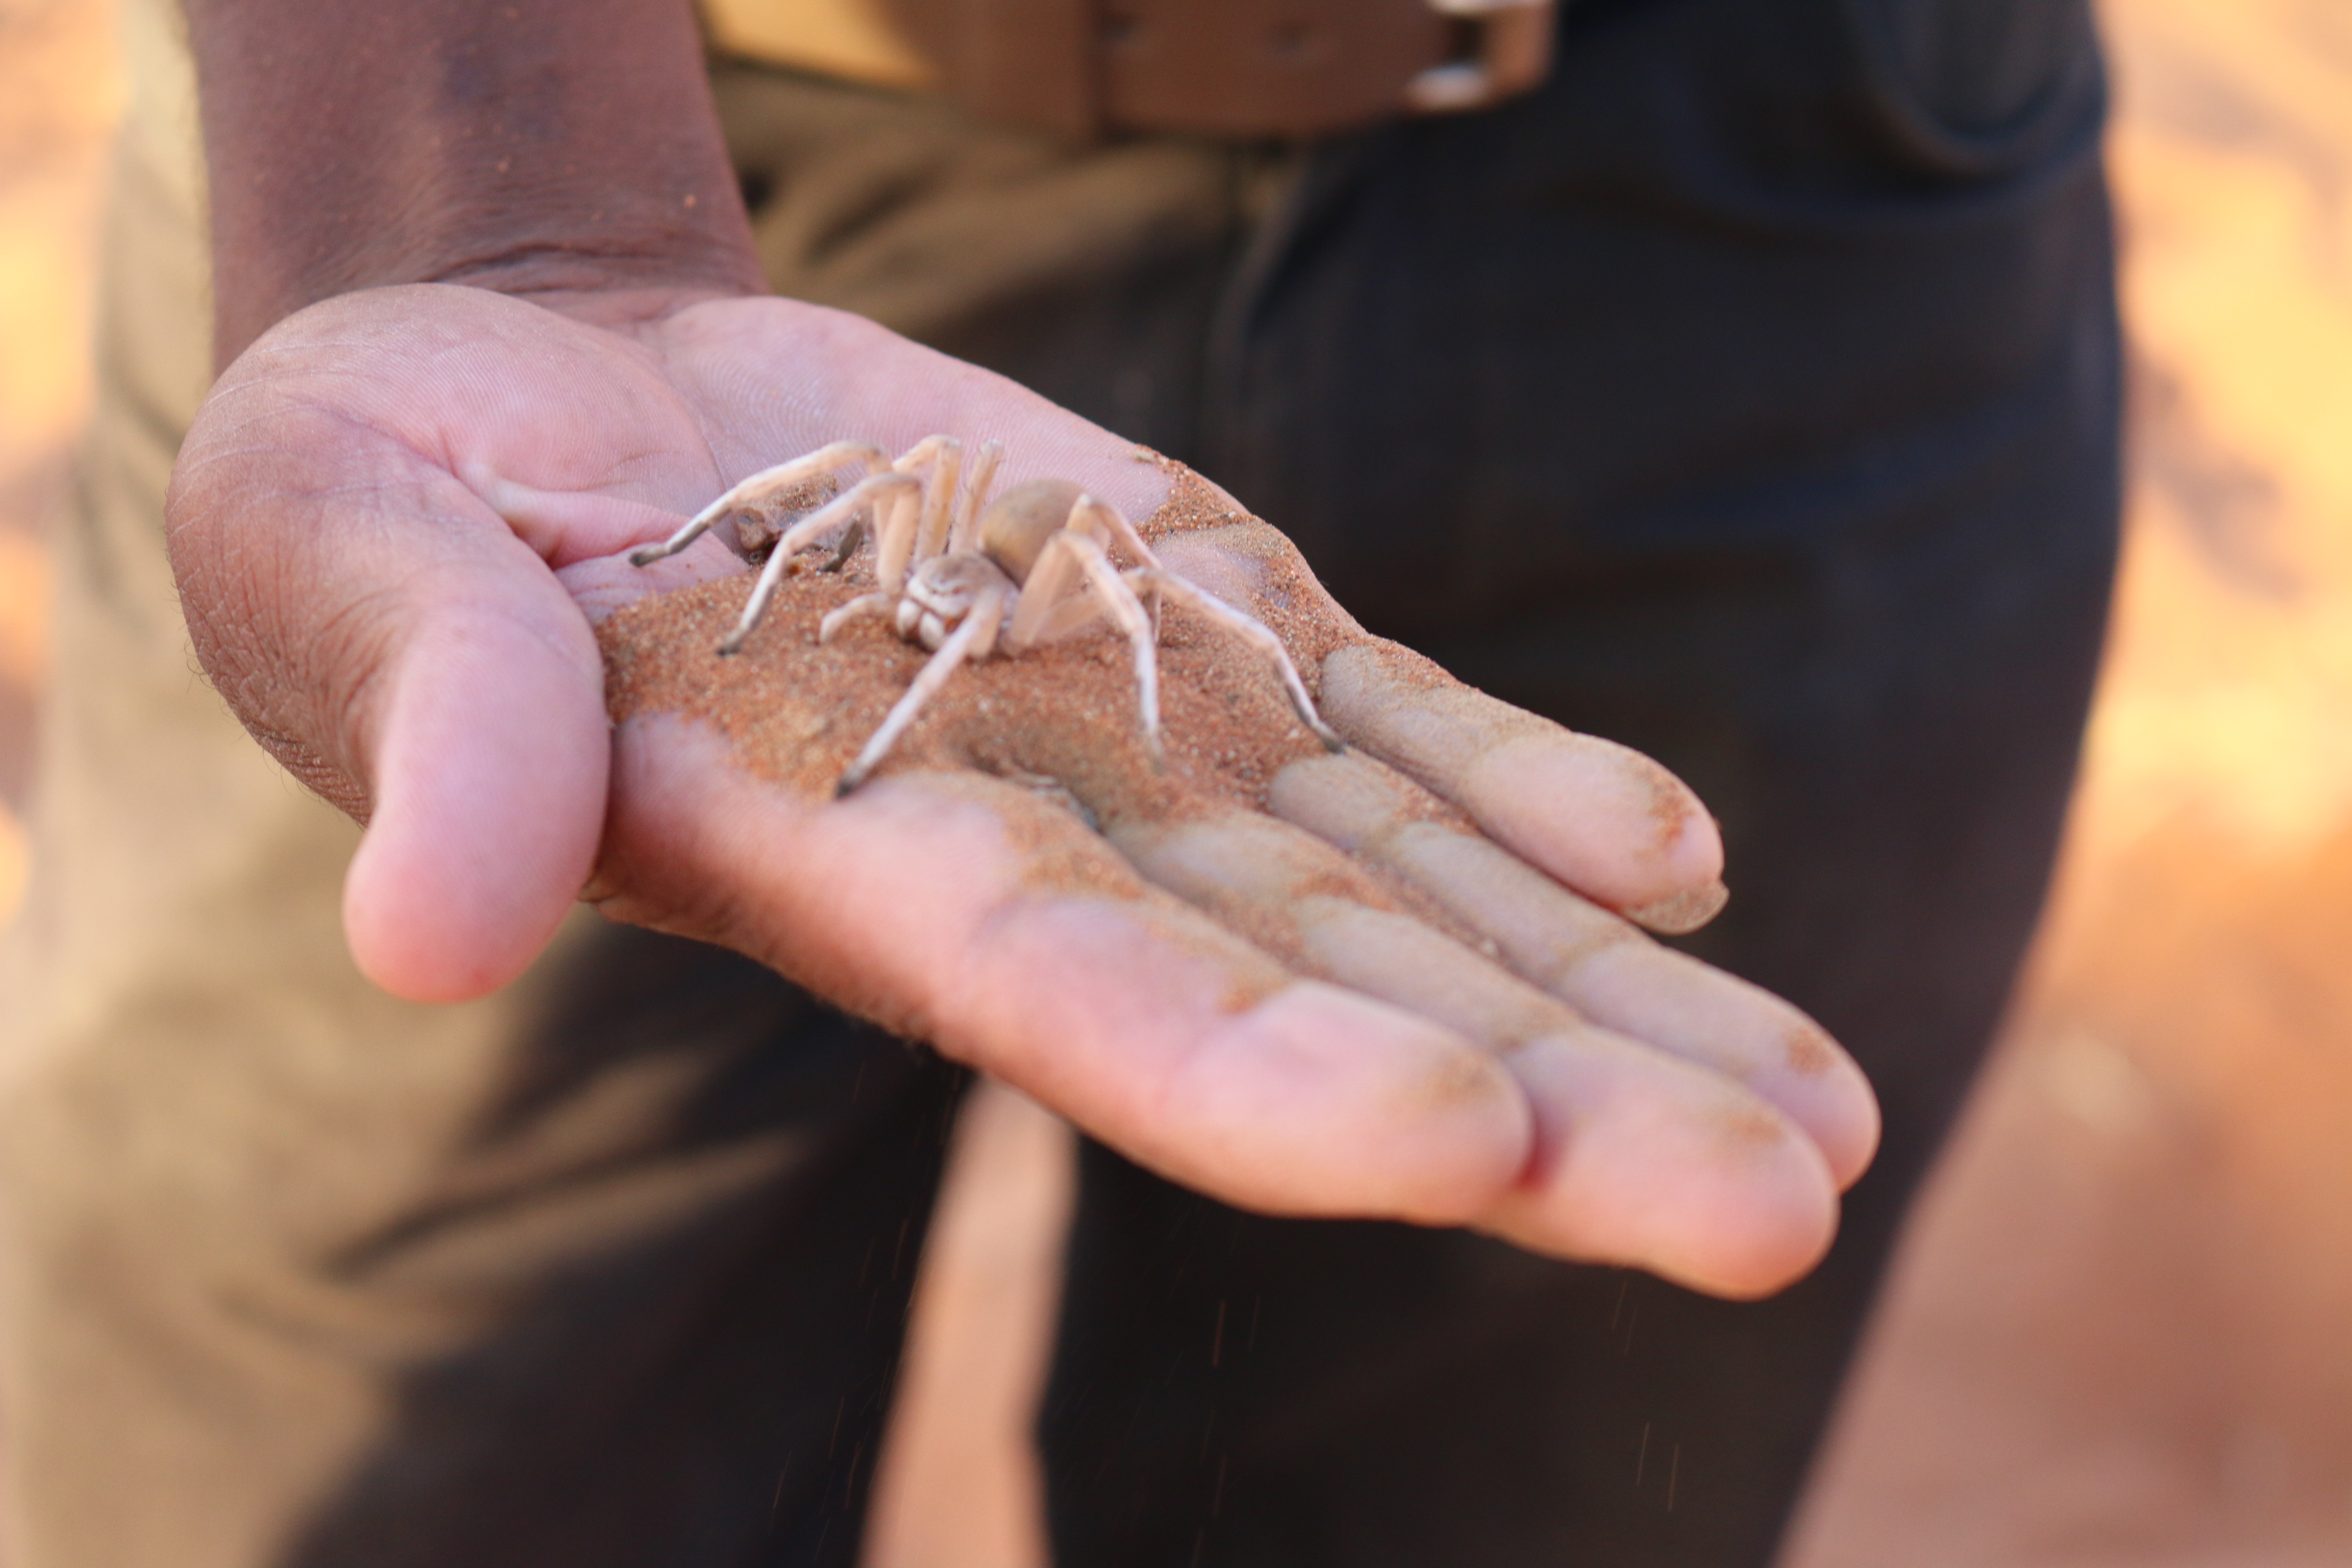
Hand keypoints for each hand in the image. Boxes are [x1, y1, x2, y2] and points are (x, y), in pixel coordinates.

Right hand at [169, 283, 1877, 1297]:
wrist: (535, 390)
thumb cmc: (393, 503)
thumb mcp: (363, 574)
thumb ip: (441, 736)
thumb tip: (430, 936)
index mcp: (835, 873)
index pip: (1078, 1003)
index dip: (1266, 1079)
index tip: (1469, 1147)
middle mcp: (1028, 844)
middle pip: (1317, 992)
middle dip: (1544, 1103)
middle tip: (1771, 1212)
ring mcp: (1133, 731)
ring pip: (1408, 883)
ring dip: (1613, 989)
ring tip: (1820, 1118)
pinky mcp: (1187, 611)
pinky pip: (1386, 723)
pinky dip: (1534, 790)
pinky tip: (1682, 862)